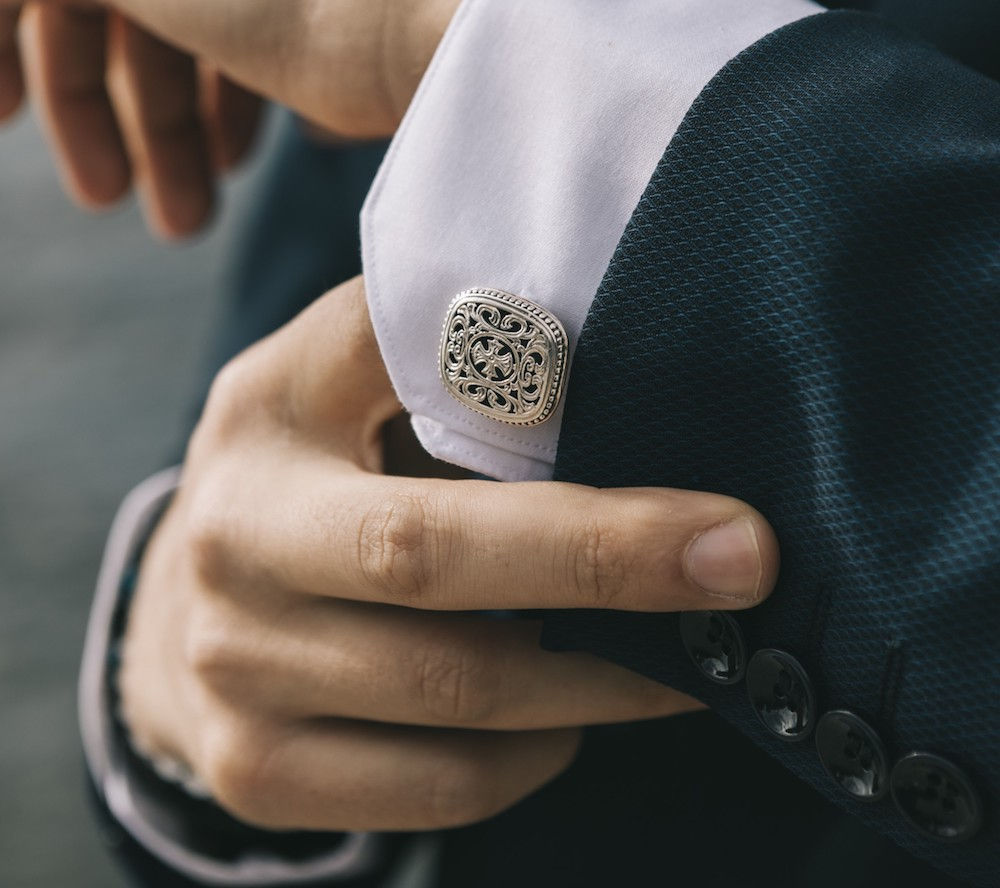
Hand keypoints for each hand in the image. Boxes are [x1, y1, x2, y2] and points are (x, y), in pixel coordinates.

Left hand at [0, 0, 590, 235]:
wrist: (472, 14)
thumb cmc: (474, 83)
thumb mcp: (419, 96)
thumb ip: (364, 95)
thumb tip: (328, 125)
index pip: (238, 7)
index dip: (225, 93)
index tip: (235, 166)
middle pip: (168, 11)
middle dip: (167, 122)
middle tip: (177, 220)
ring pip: (103, 10)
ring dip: (108, 116)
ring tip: (127, 208)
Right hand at [120, 276, 779, 830]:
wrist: (186, 599)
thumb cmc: (305, 464)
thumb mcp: (350, 372)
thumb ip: (452, 349)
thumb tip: (612, 341)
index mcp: (271, 410)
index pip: (420, 400)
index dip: (561, 425)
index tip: (712, 498)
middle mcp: (233, 539)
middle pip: (432, 561)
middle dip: (610, 566)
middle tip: (745, 567)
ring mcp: (234, 668)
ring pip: (459, 694)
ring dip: (605, 678)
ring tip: (690, 655)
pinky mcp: (255, 770)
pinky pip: (440, 787)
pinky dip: (534, 755)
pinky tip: (569, 714)